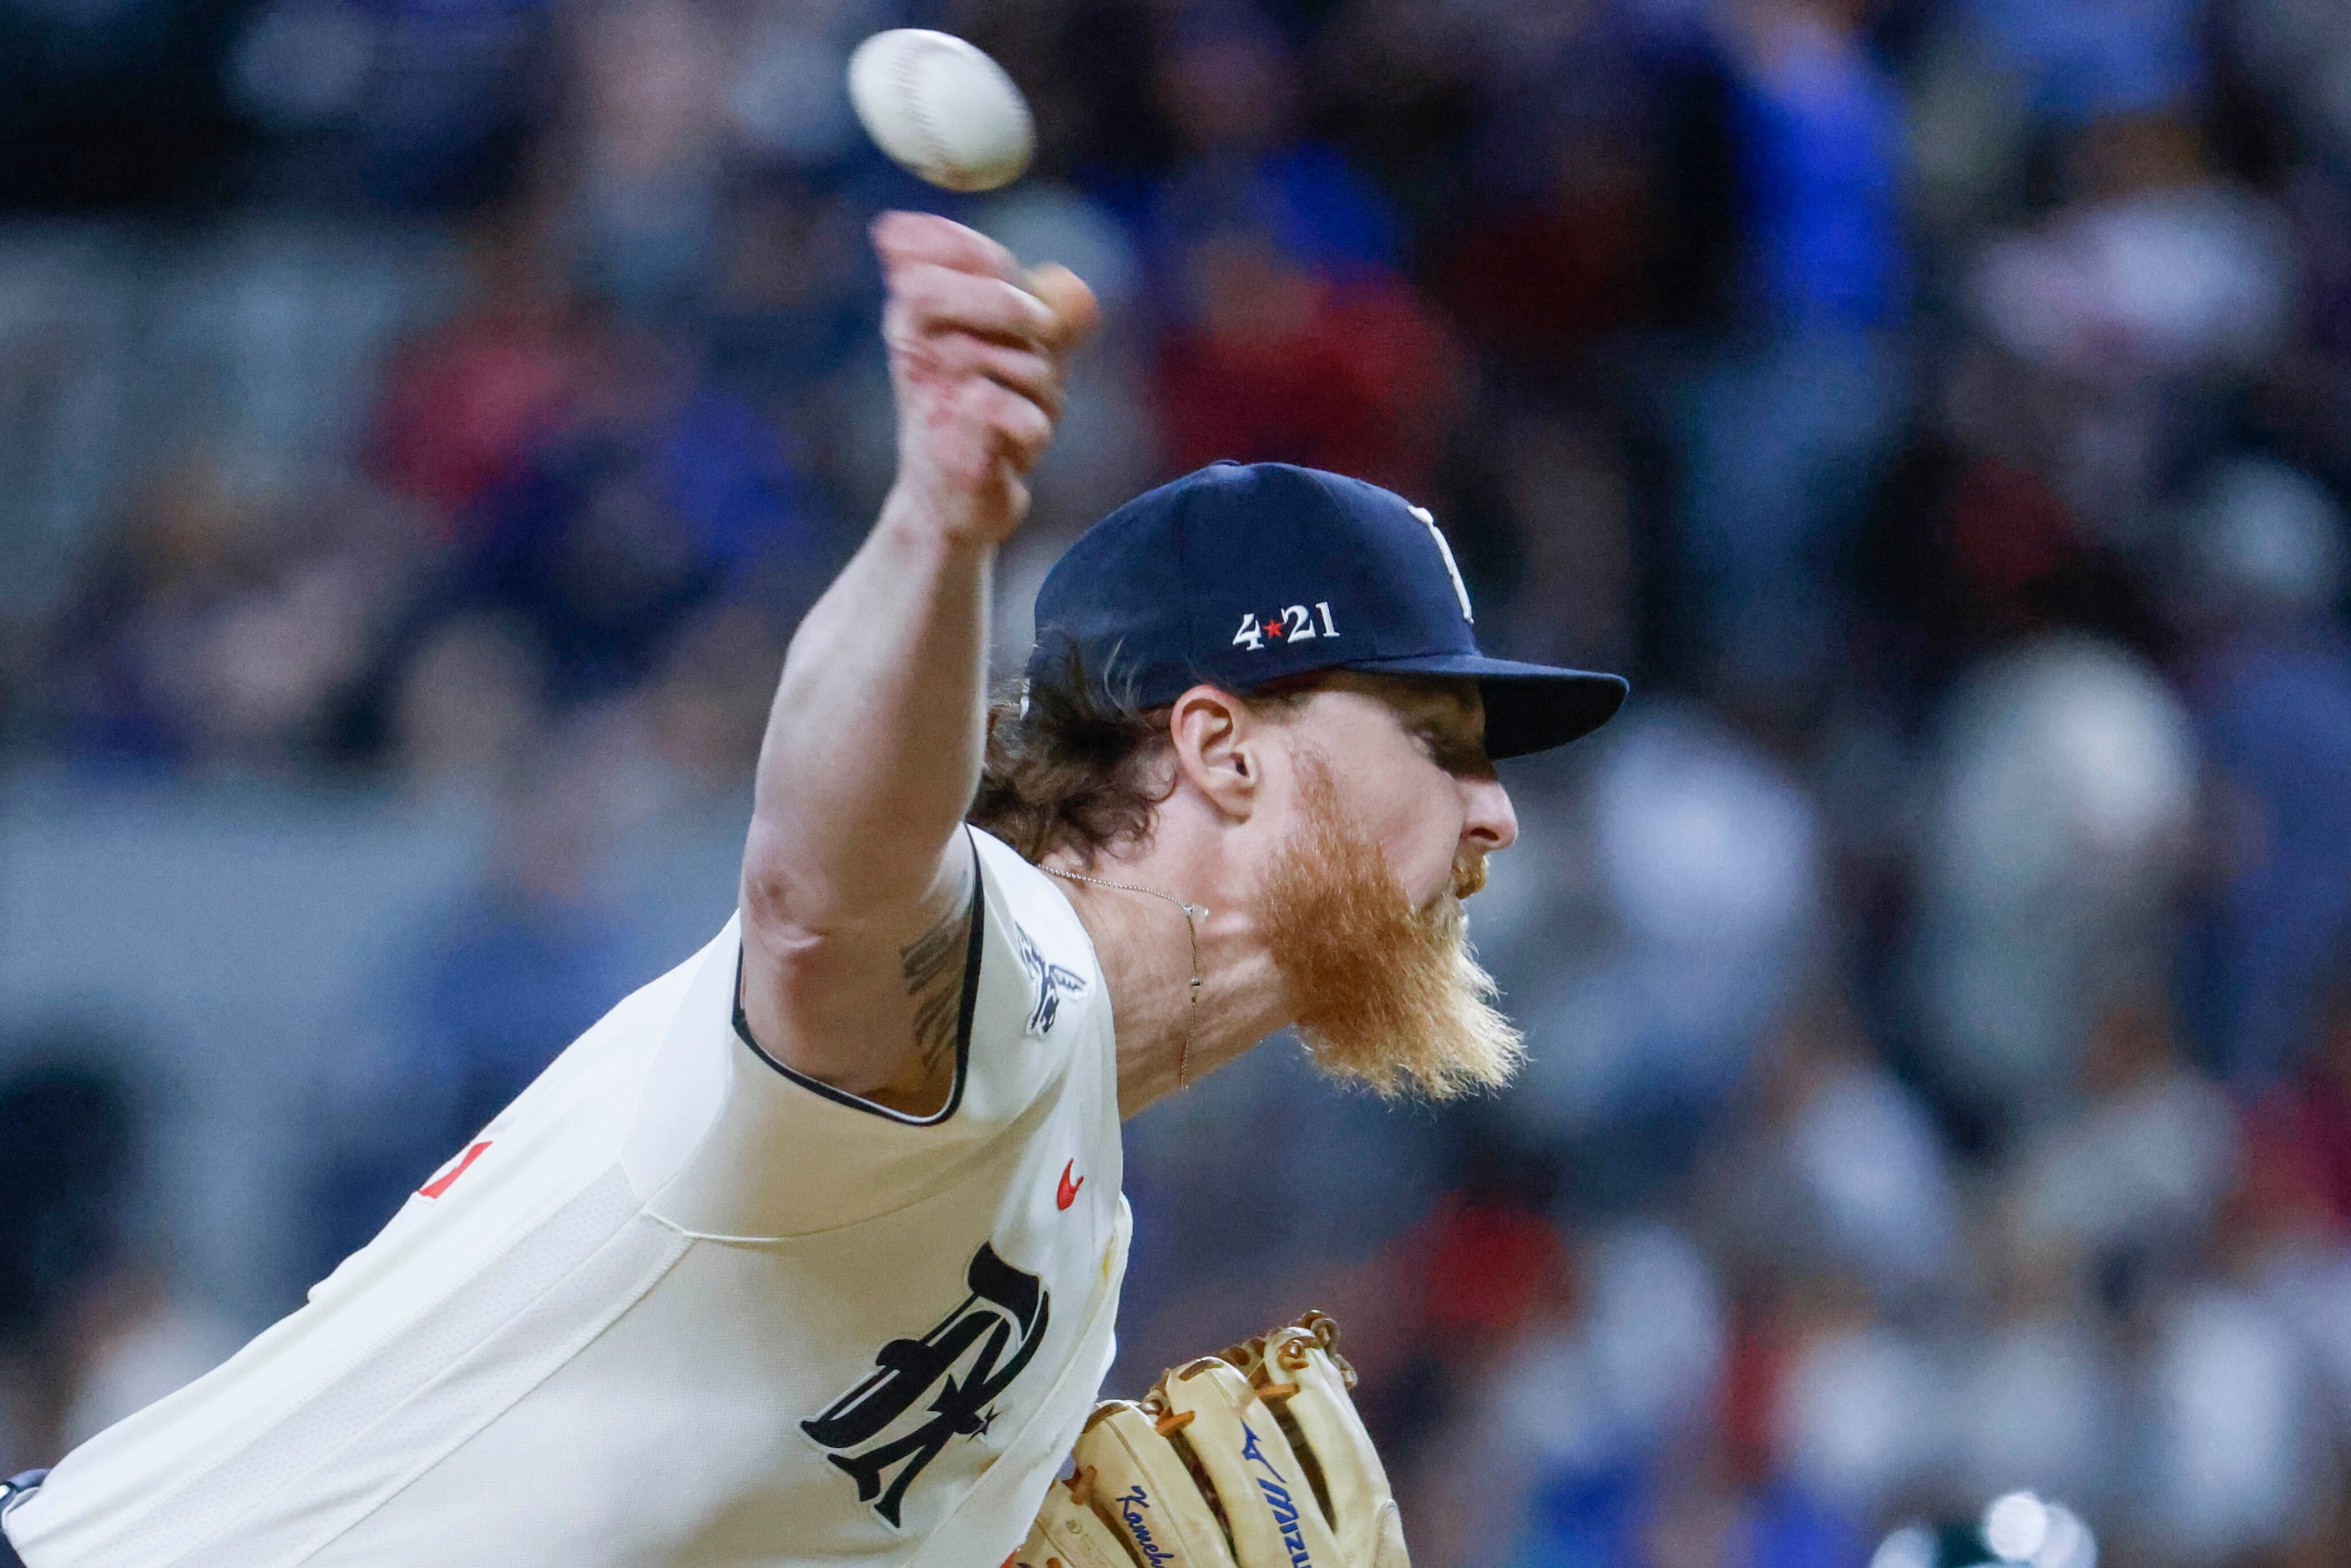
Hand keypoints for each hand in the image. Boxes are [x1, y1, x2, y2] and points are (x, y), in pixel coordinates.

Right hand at [874, 211, 1099, 548]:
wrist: (952, 503)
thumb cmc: (983, 419)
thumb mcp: (1020, 352)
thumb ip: (1051, 310)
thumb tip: (1074, 289)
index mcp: (914, 315)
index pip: (923, 248)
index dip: (967, 246)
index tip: (999, 264)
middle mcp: (914, 348)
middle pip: (978, 289)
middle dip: (1022, 310)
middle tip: (1042, 330)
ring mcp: (931, 395)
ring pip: (1023, 362)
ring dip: (1044, 389)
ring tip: (1021, 413)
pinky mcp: (954, 443)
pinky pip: (1024, 416)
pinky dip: (1035, 431)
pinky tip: (1013, 451)